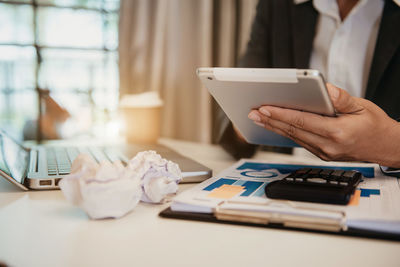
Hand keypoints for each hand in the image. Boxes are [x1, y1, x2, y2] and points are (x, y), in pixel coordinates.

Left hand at [248, 83, 399, 166]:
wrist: (387, 148)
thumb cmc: (376, 126)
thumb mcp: (363, 107)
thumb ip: (342, 99)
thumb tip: (326, 89)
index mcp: (338, 132)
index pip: (303, 121)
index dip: (281, 114)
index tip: (265, 108)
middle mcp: (328, 146)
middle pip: (293, 131)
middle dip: (271, 120)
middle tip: (253, 112)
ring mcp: (324, 153)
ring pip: (294, 138)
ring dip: (274, 127)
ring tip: (258, 118)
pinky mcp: (322, 155)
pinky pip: (300, 142)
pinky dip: (285, 133)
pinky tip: (275, 125)